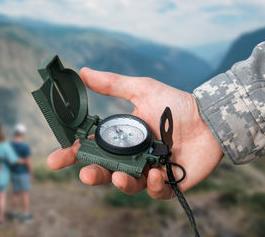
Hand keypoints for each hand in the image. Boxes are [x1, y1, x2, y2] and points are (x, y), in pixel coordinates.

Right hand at [47, 68, 222, 198]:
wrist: (210, 118)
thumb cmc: (176, 104)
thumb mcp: (142, 90)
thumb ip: (112, 84)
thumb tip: (82, 72)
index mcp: (123, 138)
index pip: (92, 149)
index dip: (72, 155)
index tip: (55, 160)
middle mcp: (133, 157)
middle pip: (105, 172)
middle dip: (93, 175)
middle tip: (86, 175)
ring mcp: (150, 171)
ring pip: (128, 185)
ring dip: (121, 183)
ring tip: (121, 177)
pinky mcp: (170, 183)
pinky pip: (156, 192)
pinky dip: (154, 185)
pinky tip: (156, 173)